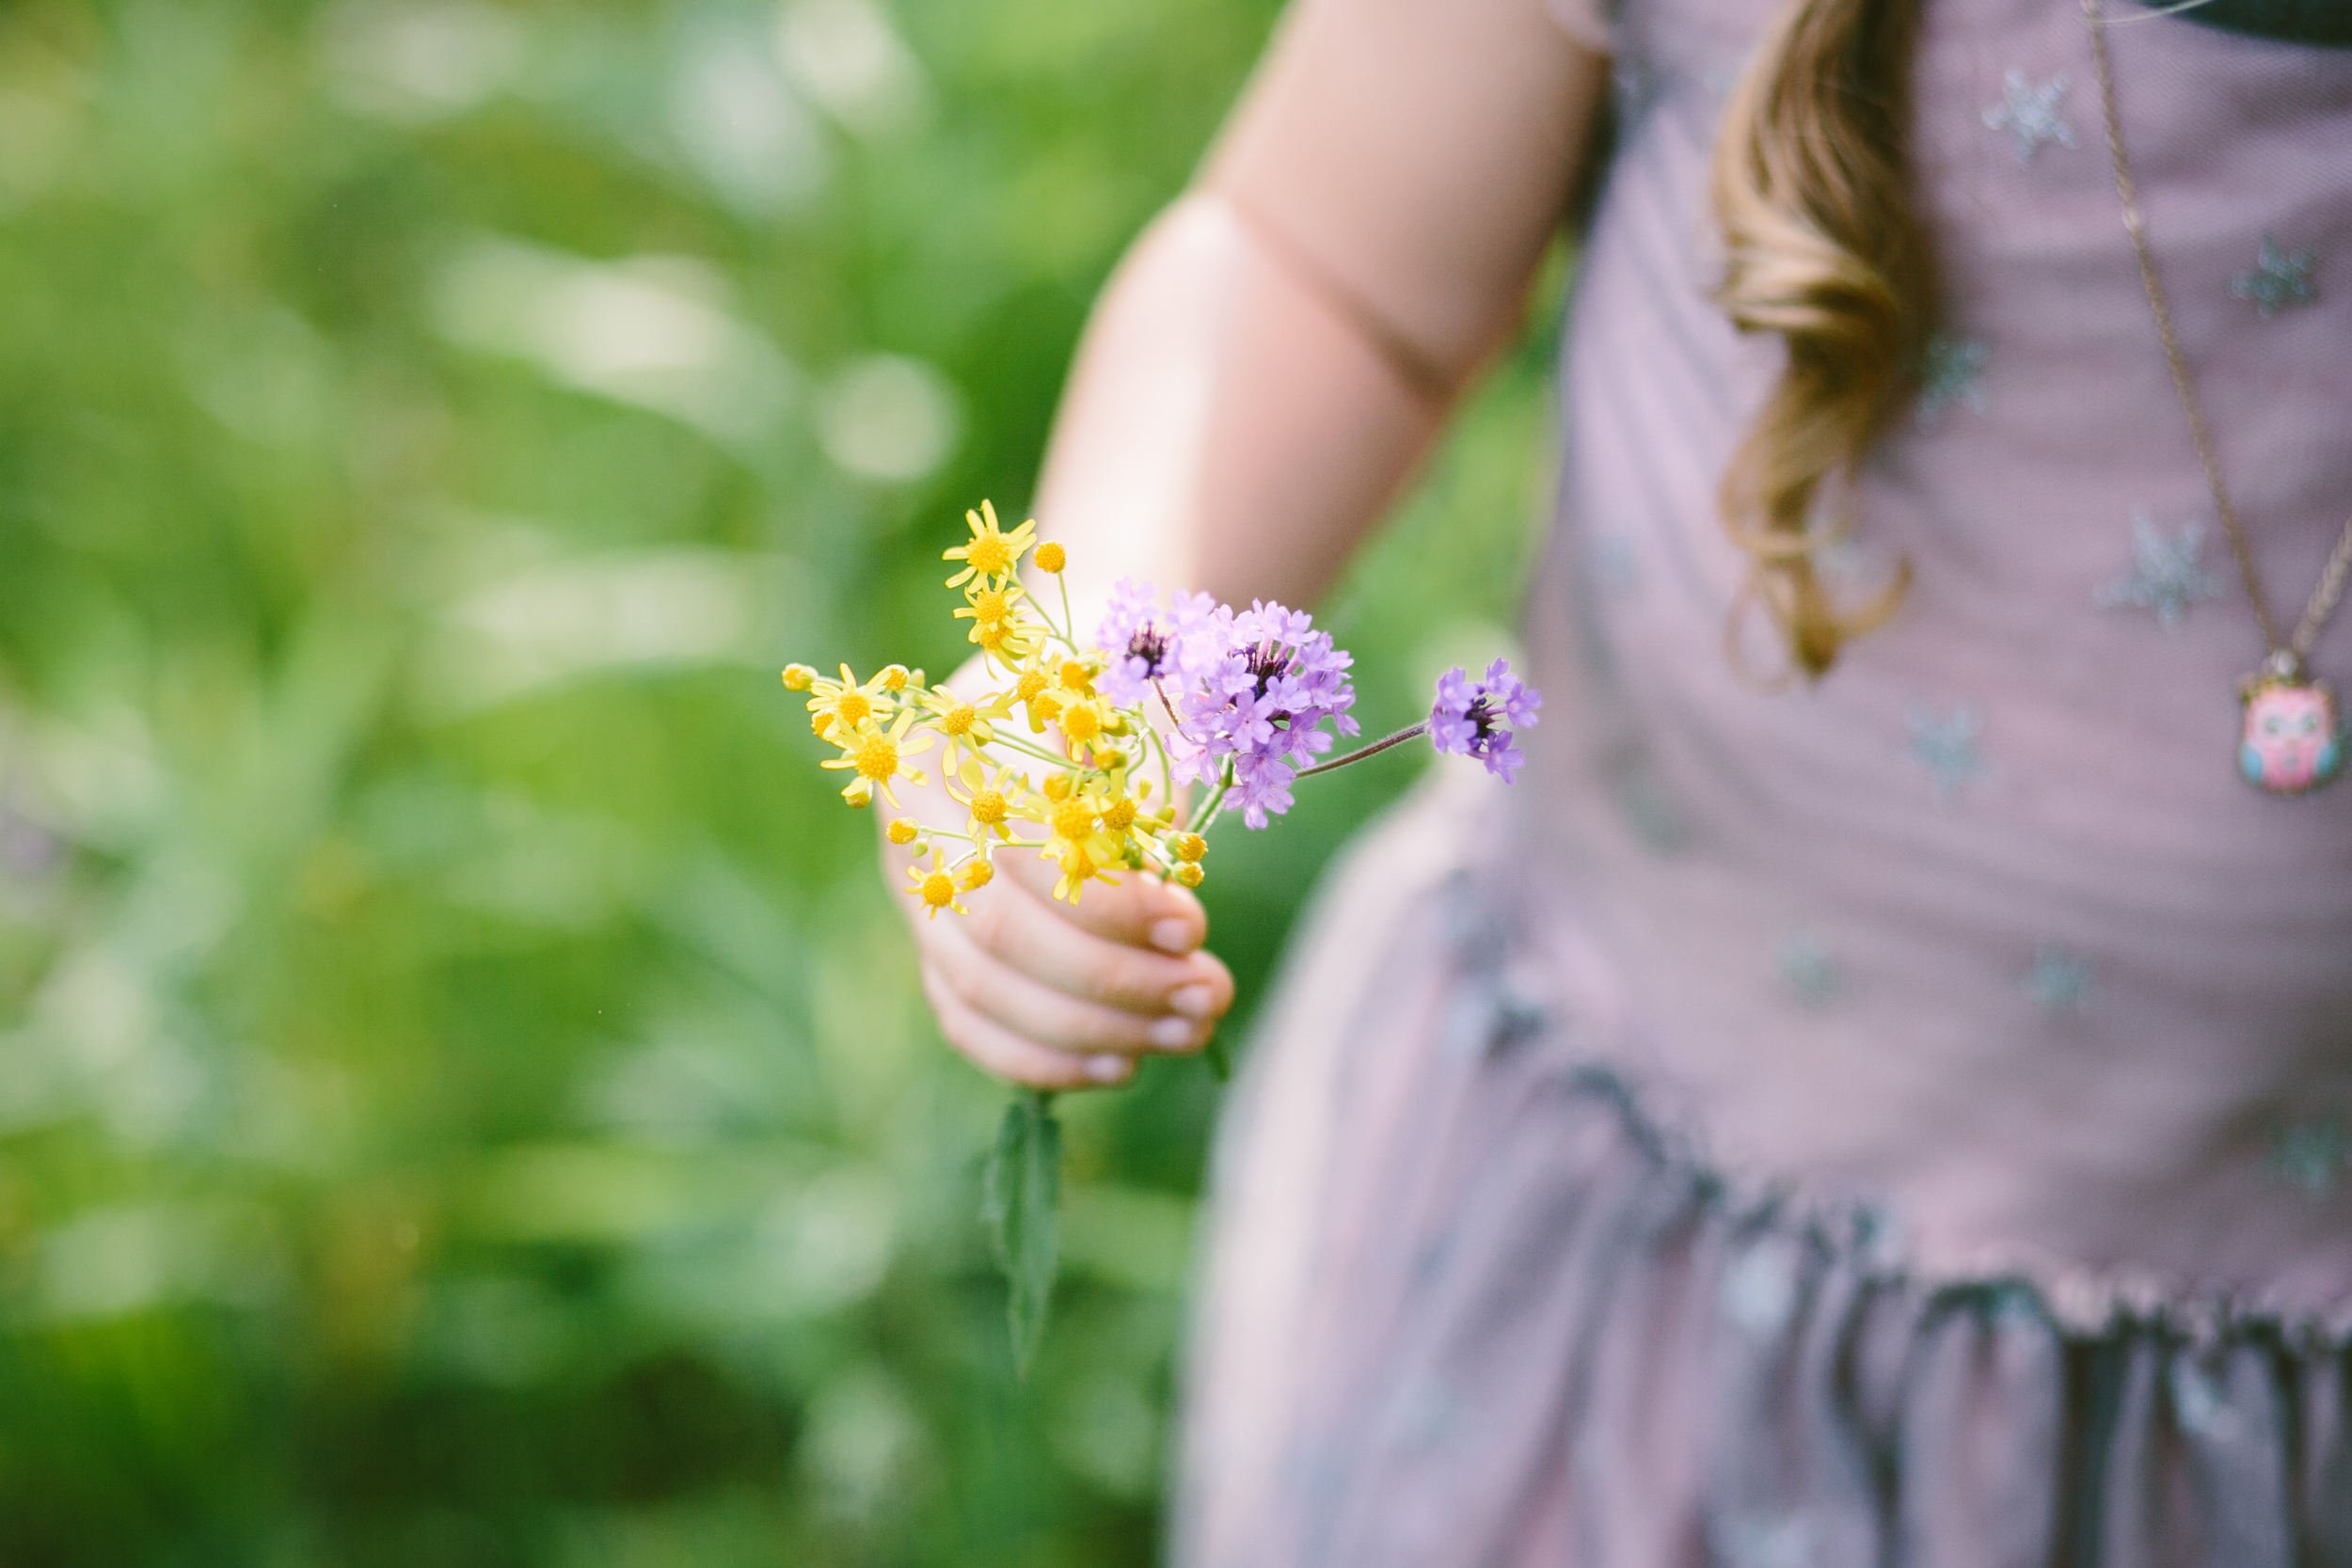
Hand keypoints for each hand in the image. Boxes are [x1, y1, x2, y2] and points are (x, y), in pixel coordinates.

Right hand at [880, 661, 1234, 1091]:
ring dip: (1092, 1028)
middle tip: (1210, 991)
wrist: (1082, 678)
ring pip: (978, 989)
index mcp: (947, 747)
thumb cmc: (1117, 684)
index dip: (1107, 904)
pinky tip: (1125, 1063)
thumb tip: (1166, 898)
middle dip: (1112, 979)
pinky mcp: (935, 948)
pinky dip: (1043, 1058)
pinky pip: (968, 1023)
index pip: (1020, 852)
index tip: (1193, 923)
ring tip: (1189, 1029)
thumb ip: (1137, 789)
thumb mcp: (1135, 706)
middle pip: (995, 933)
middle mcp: (911, 826)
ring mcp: (918, 894)